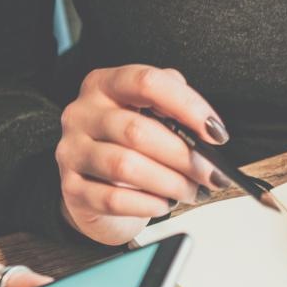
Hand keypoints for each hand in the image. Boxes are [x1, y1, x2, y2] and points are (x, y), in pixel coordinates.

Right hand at [57, 64, 233, 244]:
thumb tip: (207, 129)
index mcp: (104, 84)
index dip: (187, 106)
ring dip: (169, 183)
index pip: (147, 82)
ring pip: (126, 166)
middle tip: (210, 174)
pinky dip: (148, 204)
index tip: (215, 132)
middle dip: (184, 156)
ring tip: (190, 191)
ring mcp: (72, 150)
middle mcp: (82, 113)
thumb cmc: (129, 146)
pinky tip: (163, 204)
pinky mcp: (72, 188)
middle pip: (137, 130)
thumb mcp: (150, 115)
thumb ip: (173, 107)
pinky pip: (114, 200)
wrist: (95, 187)